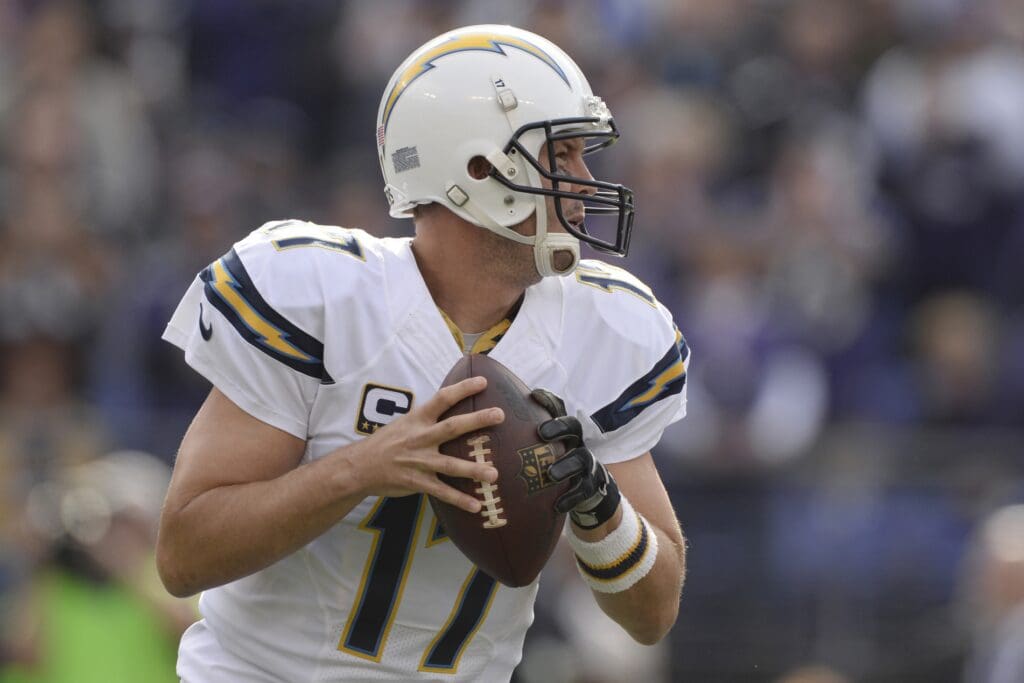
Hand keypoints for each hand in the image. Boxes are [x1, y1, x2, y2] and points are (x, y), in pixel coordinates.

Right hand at [352, 376, 502, 513]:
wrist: (359, 466)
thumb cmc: (386, 443)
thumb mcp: (405, 423)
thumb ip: (428, 419)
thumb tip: (451, 408)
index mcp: (418, 419)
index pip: (442, 398)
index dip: (462, 388)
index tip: (483, 381)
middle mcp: (420, 438)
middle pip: (452, 427)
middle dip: (477, 420)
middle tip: (500, 414)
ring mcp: (419, 461)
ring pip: (450, 465)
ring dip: (473, 469)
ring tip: (494, 474)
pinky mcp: (417, 481)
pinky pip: (442, 492)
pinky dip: (459, 500)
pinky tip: (477, 506)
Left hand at [530, 389, 620, 528]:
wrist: (587, 491)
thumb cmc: (555, 464)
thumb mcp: (542, 448)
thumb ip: (523, 436)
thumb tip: (490, 418)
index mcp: (563, 431)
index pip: (558, 409)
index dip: (548, 401)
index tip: (533, 396)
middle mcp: (576, 442)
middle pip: (573, 427)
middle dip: (559, 428)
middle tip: (542, 432)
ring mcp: (586, 463)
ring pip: (581, 459)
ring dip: (566, 465)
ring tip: (552, 474)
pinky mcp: (590, 485)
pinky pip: (582, 491)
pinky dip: (570, 497)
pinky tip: (558, 505)